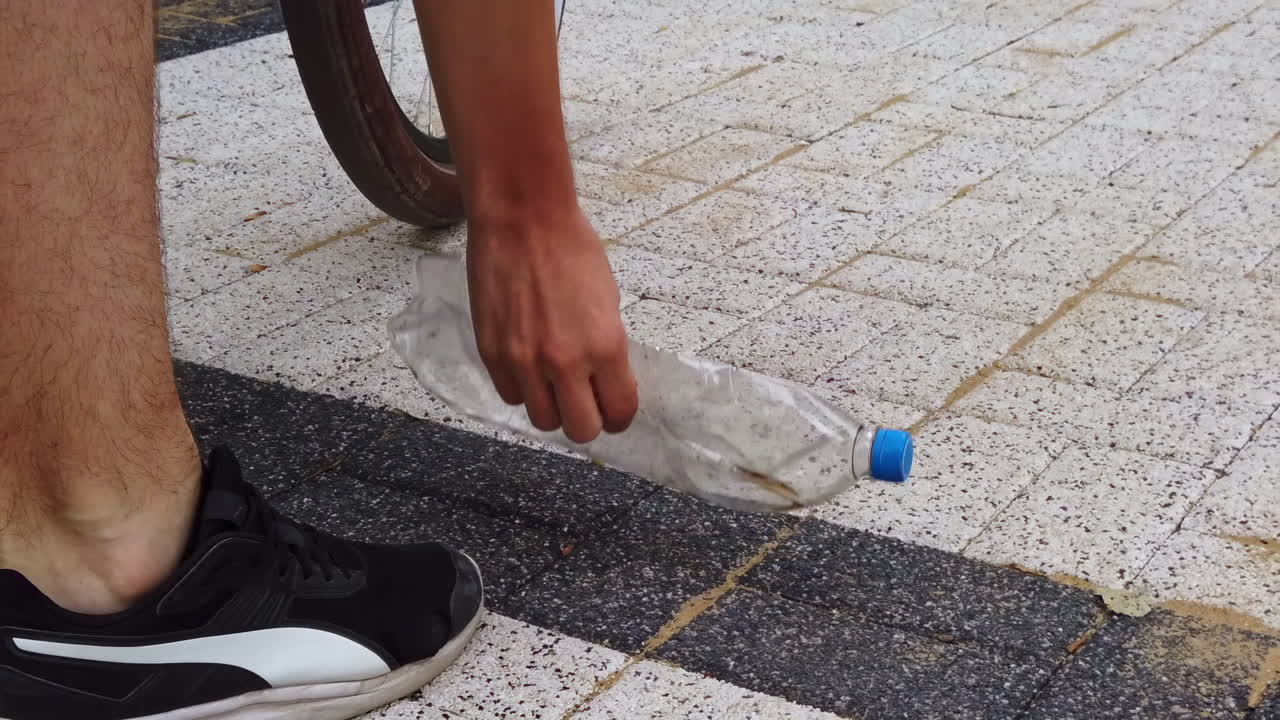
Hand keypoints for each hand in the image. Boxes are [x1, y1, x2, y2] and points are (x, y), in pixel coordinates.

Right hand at [466, 206, 637, 442]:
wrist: (522, 219)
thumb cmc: (571, 249)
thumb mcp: (608, 301)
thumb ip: (607, 348)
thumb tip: (605, 380)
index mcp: (605, 346)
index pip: (619, 411)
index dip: (619, 416)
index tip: (614, 410)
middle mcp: (565, 362)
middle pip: (581, 430)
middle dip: (587, 420)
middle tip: (585, 402)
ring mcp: (524, 361)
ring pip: (543, 421)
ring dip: (552, 408)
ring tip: (553, 384)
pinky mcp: (491, 353)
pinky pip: (510, 396)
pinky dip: (522, 389)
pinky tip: (528, 367)